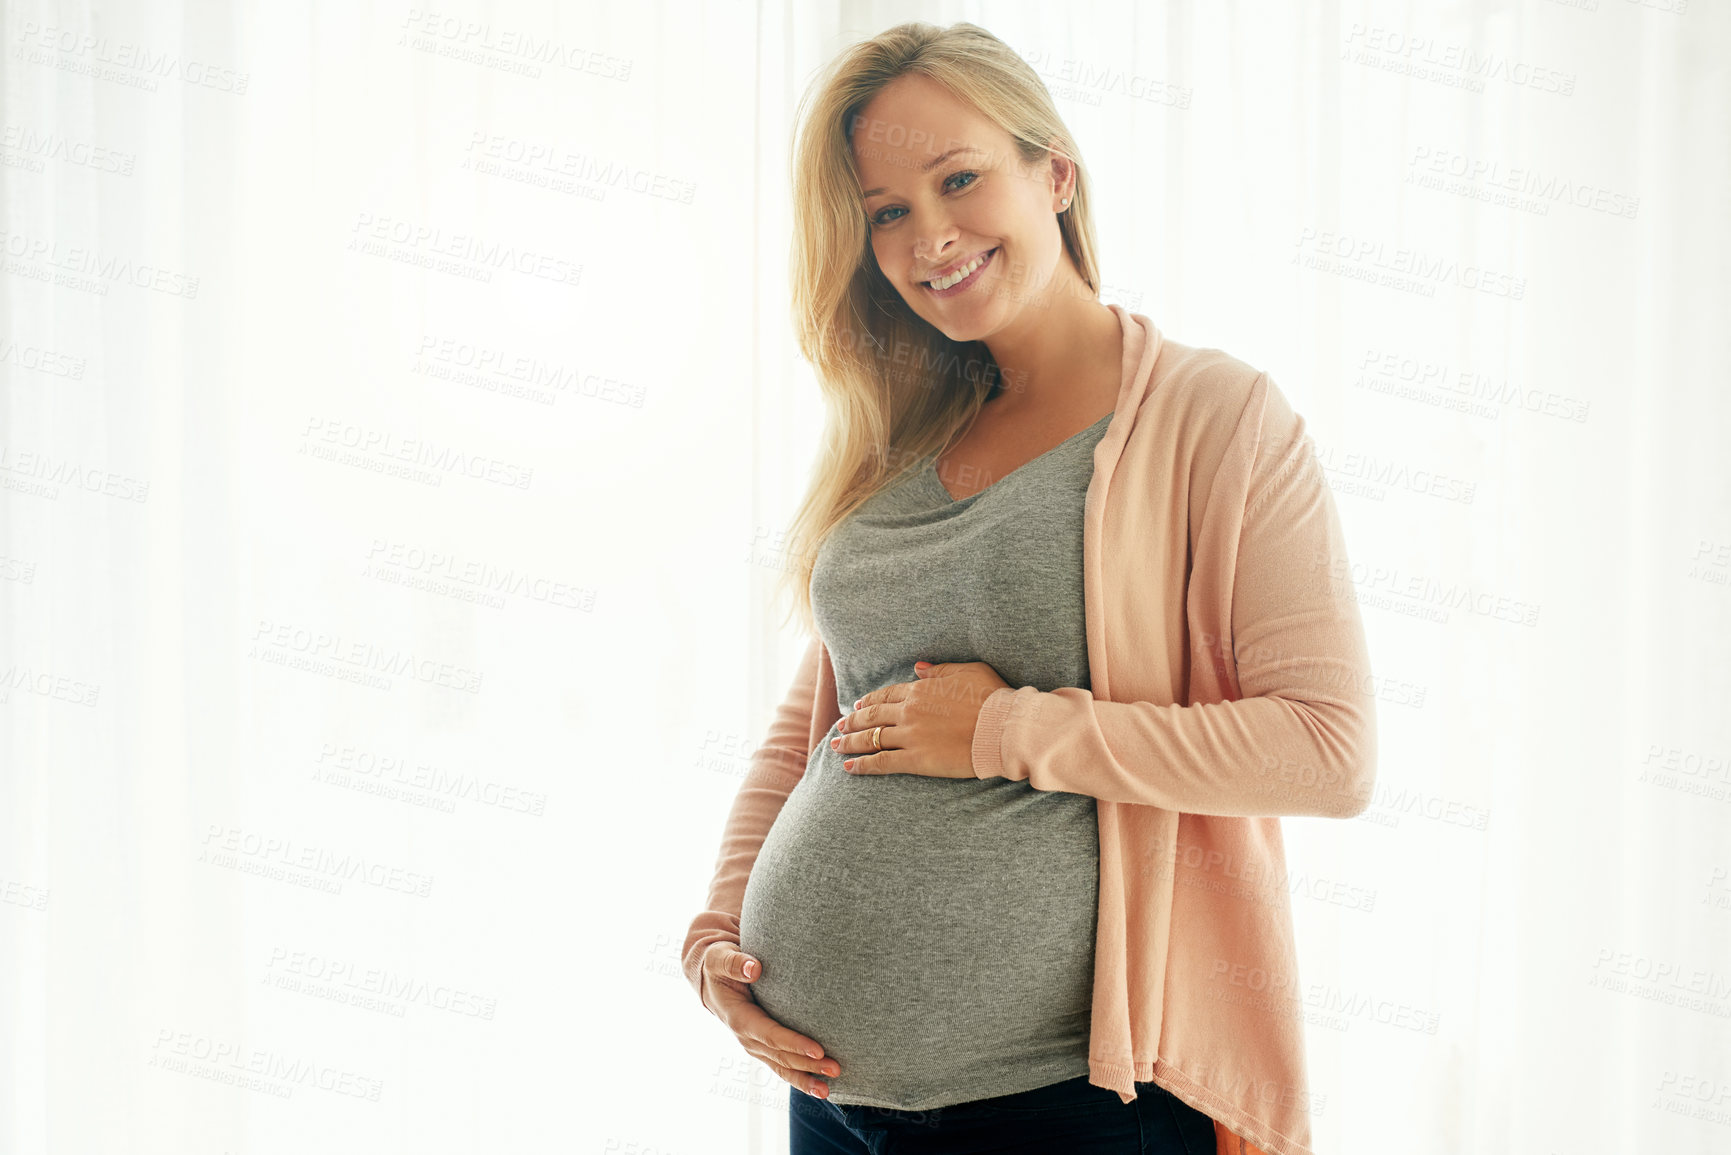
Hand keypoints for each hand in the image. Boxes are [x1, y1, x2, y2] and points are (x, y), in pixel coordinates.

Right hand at [700, 942, 840, 1098]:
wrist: (712, 980)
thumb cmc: (719, 964)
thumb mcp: (719, 959)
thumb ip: (734, 963)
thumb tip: (754, 968)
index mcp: (738, 1018)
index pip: (770, 1034)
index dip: (793, 1043)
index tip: (818, 1049)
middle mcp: (747, 1037)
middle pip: (780, 1056)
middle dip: (808, 1065)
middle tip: (836, 1067)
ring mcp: (755, 1045)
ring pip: (782, 1067)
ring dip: (806, 1078)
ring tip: (828, 1090)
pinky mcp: (763, 1046)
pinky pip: (782, 1066)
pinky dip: (800, 1078)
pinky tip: (820, 1087)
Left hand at [835, 660, 1011, 778]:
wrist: (1004, 727)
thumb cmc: (993, 698)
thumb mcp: (968, 671)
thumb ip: (940, 670)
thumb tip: (918, 668)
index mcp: (921, 690)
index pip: (886, 695)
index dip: (869, 701)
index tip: (857, 706)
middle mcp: (910, 711)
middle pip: (872, 716)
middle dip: (852, 721)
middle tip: (840, 726)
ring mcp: (911, 735)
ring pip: (871, 738)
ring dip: (850, 742)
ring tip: (836, 745)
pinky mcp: (916, 759)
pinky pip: (882, 762)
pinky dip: (863, 765)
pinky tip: (849, 767)